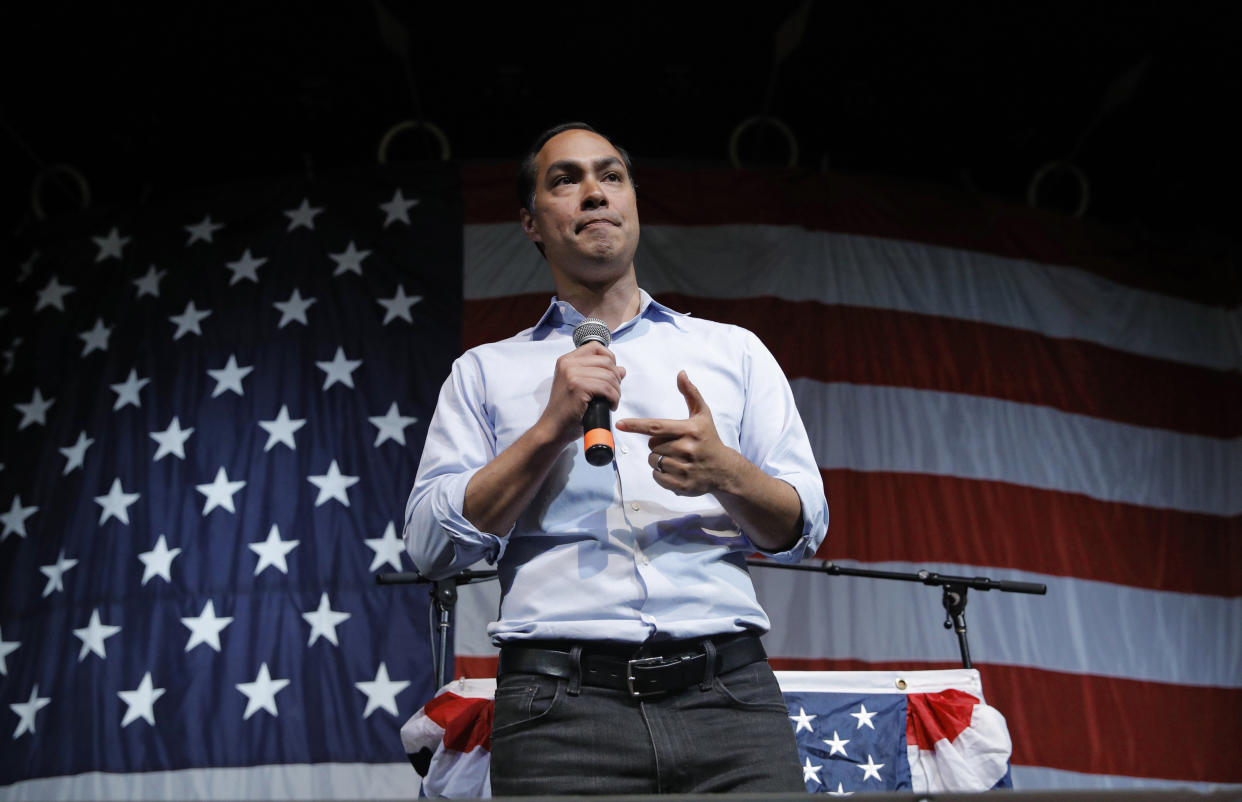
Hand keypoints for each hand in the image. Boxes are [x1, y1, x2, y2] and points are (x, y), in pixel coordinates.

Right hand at [538, 342, 624, 445]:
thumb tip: (622, 369)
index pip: (596, 347)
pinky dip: (613, 398)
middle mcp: (568, 363)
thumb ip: (599, 375)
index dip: (610, 359)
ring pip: (609, 375)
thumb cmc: (567, 410)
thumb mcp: (582, 387)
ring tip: (612, 401)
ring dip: (616, 391)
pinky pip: (606, 388)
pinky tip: (610, 406)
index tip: (611, 376)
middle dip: (616, 378)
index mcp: (567, 360)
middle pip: (606, 361)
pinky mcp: (578, 387)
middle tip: (613, 393)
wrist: (553, 428)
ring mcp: (572, 374)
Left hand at [616, 371, 741, 495]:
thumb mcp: (703, 415)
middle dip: (658, 445)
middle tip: (675, 446)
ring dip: (659, 460)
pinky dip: (661, 474)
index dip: (637, 425)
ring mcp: (684, 468)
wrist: (724, 470)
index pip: (656, 426)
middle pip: (652, 446)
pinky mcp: (682, 485)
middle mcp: (686, 449)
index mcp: (689, 430)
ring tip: (677, 458)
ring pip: (653, 461)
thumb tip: (681, 374)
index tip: (621, 424)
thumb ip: (691, 393)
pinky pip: (657, 477)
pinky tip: (676, 470)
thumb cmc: (709, 439)